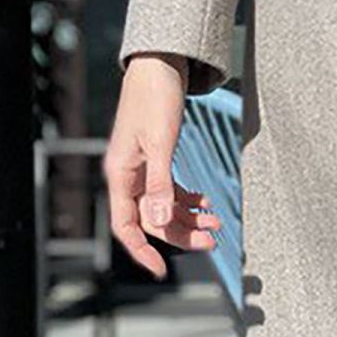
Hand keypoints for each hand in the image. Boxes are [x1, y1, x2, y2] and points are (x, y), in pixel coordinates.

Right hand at [104, 52, 220, 275]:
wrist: (159, 66)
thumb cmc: (155, 97)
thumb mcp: (161, 143)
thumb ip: (160, 185)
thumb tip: (159, 221)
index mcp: (121, 174)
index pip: (126, 226)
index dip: (141, 251)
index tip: (159, 270)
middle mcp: (129, 175)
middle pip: (152, 219)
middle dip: (181, 232)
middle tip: (211, 238)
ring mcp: (142, 168)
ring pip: (163, 207)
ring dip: (189, 217)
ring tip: (216, 222)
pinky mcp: (155, 159)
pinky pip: (169, 191)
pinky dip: (187, 199)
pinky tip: (205, 202)